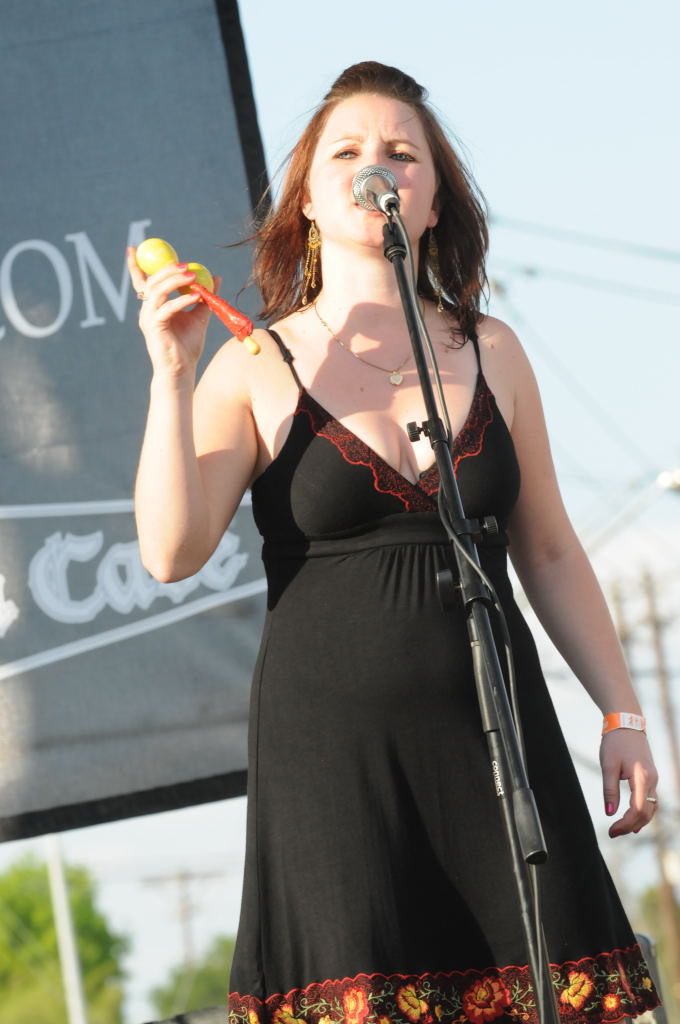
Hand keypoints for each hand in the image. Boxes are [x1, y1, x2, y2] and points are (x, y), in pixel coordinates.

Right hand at [127, 246, 221, 379]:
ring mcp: (148, 318)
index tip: (133, 247)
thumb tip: (216, 277)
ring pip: (157, 291)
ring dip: (174, 281)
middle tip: (186, 264)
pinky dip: (181, 300)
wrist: (182, 370)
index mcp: (154, 306)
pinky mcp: (154, 327)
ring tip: (193, 277)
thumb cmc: (187, 346)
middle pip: (151, 281)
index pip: (142, 281)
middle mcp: (147, 310)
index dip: (135, 265)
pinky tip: (196, 297)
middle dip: (167, 269)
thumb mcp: (199, 316)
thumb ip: (204, 296)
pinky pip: (167, 308)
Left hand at [600, 729, 657, 837]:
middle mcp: (652, 780)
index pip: (637, 810)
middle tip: (612, 833)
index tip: (611, 831)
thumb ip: (609, 790)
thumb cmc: (615, 742)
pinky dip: (643, 812)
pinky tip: (633, 819)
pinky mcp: (650, 776)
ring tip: (621, 829)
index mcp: (643, 777)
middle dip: (630, 825)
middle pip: (647, 812)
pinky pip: (651, 800)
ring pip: (651, 807)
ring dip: (639, 821)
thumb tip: (610, 813)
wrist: (626, 723)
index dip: (625, 824)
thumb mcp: (608, 765)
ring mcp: (653, 778)